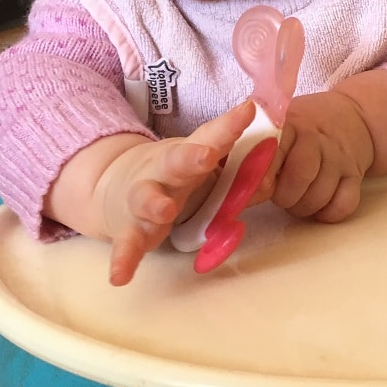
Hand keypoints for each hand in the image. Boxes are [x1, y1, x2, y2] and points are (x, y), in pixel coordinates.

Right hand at [94, 101, 254, 285]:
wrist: (115, 185)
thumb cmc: (173, 172)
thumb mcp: (199, 161)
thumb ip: (233, 166)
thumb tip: (271, 163)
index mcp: (186, 155)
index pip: (211, 137)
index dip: (229, 126)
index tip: (249, 111)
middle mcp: (163, 173)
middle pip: (175, 162)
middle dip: (190, 159)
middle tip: (206, 156)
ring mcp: (143, 200)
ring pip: (146, 200)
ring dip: (155, 204)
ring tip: (164, 211)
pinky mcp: (129, 229)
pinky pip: (126, 246)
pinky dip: (123, 259)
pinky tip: (120, 276)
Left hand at [260, 90, 373, 222]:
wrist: (350, 117)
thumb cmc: (299, 130)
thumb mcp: (273, 127)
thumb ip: (248, 146)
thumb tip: (219, 172)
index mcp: (287, 126)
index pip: (271, 152)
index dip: (261, 176)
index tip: (256, 188)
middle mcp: (315, 139)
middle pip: (299, 176)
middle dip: (284, 196)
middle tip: (279, 195)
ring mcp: (337, 157)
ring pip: (319, 195)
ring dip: (303, 207)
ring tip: (296, 199)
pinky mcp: (355, 174)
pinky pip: (343, 204)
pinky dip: (328, 213)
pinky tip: (319, 206)